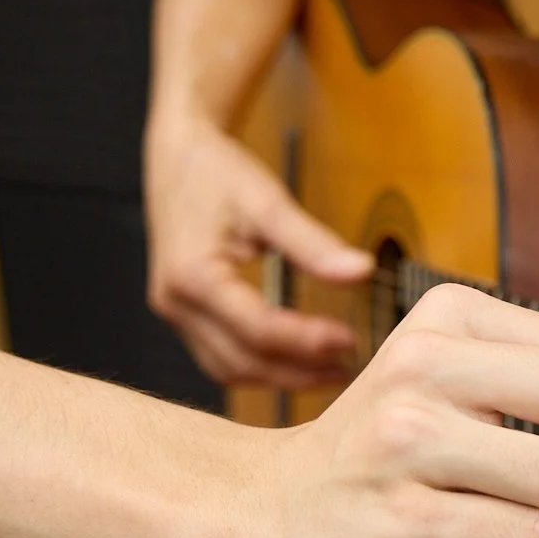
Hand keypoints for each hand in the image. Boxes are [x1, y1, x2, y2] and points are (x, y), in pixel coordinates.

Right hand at [145, 113, 373, 387]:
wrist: (178, 158)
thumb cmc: (218, 173)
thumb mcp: (268, 201)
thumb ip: (313, 243)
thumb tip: (362, 272)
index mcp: (192, 275)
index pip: (258, 328)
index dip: (307, 340)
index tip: (350, 339)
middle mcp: (176, 303)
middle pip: (243, 361)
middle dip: (298, 371)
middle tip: (350, 367)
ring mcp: (175, 314)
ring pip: (229, 369)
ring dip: (281, 379)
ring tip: (332, 372)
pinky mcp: (185, 316)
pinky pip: (221, 358)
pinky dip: (261, 367)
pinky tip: (298, 363)